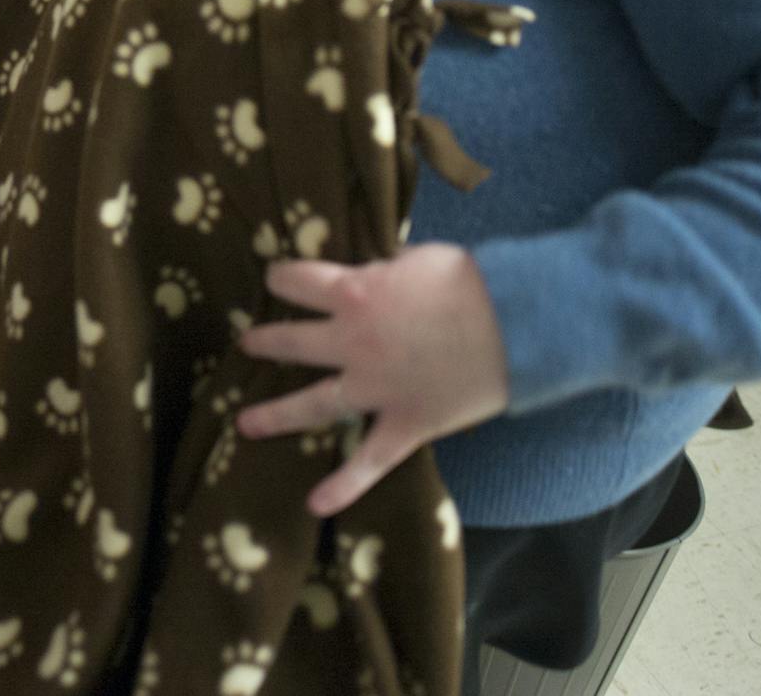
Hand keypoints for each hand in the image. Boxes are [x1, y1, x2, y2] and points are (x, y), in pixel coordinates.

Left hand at [236, 244, 509, 516]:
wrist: (515, 324)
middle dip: (266, 342)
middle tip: (249, 344)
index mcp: (354, 293)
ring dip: (276, 414)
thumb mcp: (417, 257)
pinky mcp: (403, 424)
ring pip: (313, 404)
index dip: (282, 278)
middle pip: (293, 341)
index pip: (296, 281)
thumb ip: (384, 268)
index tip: (276, 280)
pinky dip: (343, 486)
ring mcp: (375, 389)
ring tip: (245, 422)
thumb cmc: (470, 282)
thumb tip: (371, 269)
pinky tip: (315, 504)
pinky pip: (368, 461)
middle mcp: (352, 343)